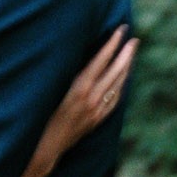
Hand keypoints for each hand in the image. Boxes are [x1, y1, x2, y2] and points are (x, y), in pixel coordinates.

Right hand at [40, 25, 138, 169]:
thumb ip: (70, 76)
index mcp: (80, 88)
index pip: (101, 60)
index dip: (112, 44)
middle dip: (126, 53)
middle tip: (134, 39)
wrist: (46, 146)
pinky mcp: (98, 119)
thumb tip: (86, 57)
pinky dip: (121, 85)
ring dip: (126, 68)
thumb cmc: (41, 115)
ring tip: (131, 53)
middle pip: (115, 71)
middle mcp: (92, 98)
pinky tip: (123, 79)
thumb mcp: (53, 91)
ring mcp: (97, 110)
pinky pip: (115, 99)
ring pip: (118, 85)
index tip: (121, 30)